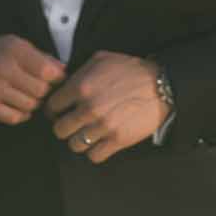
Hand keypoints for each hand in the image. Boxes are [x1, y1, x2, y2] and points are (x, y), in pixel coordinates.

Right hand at [0, 37, 64, 124]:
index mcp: (13, 50)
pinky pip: (14, 118)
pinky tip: (20, 107)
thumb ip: (40, 56)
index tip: (56, 79)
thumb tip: (62, 70)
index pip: (48, 71)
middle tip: (41, 89)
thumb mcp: (15, 44)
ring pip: (30, 106)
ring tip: (28, 96)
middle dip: (45, 92)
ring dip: (34, 103)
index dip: (57, 78)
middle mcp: (2, 68)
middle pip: (41, 91)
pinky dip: (22, 114)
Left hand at [44, 52, 167, 163]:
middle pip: (59, 130)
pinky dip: (95, 152)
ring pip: (75, 145)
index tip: (59, 112)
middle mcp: (88, 108)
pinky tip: (100, 143)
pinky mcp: (118, 140)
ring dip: (79, 141)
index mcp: (81, 87)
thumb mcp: (102, 59)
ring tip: (87, 134)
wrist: (163, 85)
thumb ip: (79, 71)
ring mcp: (103, 126)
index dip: (54, 110)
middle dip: (65, 127)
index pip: (52, 107)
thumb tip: (63, 82)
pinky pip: (94, 156)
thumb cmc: (132, 70)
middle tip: (73, 124)